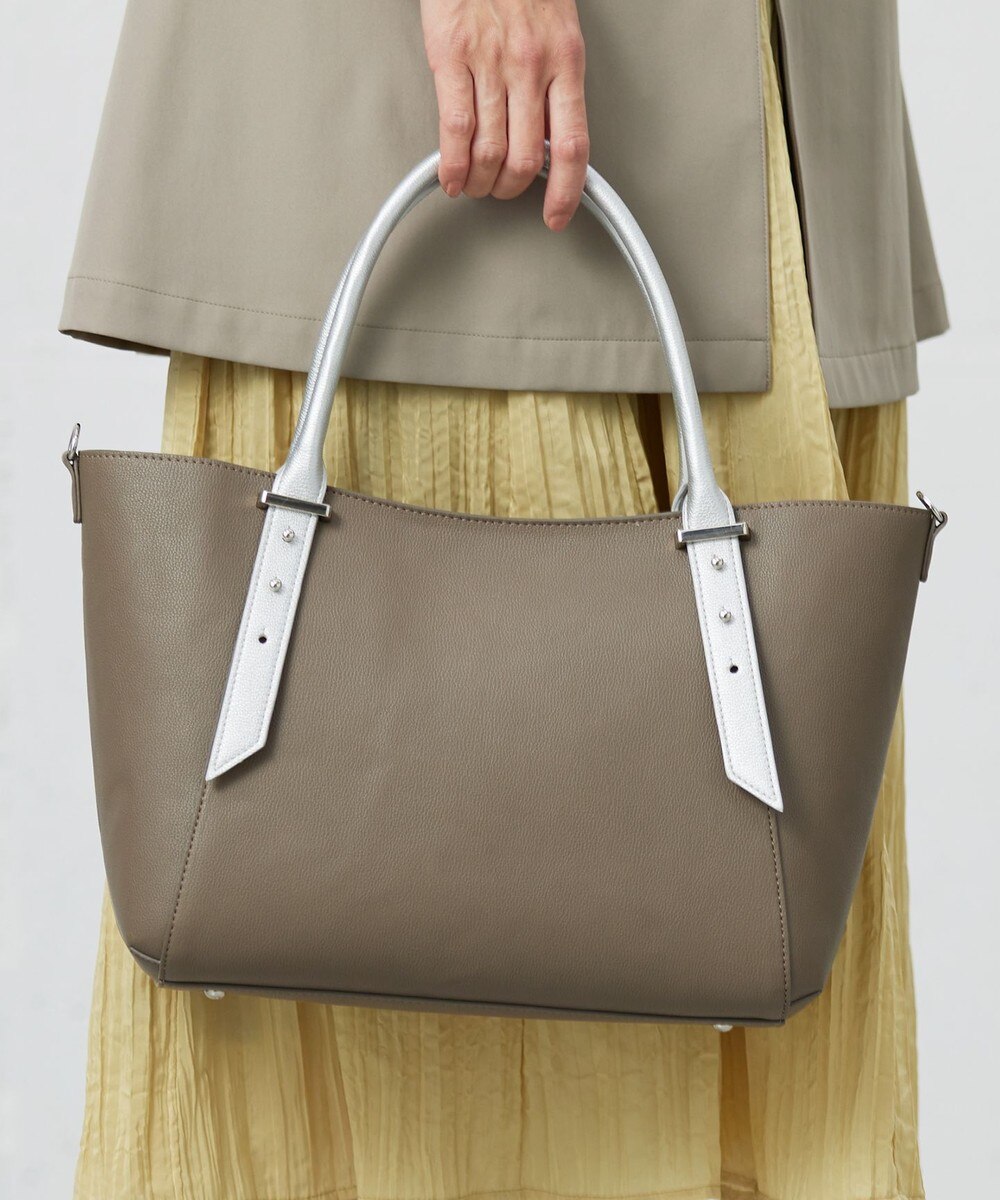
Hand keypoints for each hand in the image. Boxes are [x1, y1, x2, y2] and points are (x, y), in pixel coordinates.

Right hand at [419, 0, 589, 229]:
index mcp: (566, 60)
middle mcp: (532, 65)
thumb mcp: (558, 28)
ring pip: (491, 151)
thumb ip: (555, 82)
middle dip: (512, 189)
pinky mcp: (451, 56)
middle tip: (502, 191)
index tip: (557, 216)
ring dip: (481, 183)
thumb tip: (551, 135)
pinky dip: (452, 165)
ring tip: (474, 186)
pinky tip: (450, 176)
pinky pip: (454, 130)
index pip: (574, 145)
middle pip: (528, 159)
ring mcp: (491, 62)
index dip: (567, 192)